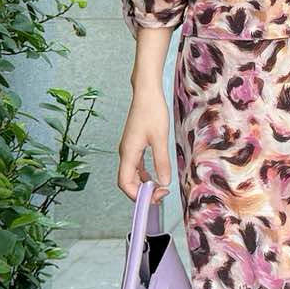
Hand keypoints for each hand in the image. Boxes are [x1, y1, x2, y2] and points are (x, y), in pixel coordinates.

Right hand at [118, 87, 173, 201]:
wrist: (147, 92)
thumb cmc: (152, 111)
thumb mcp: (160, 138)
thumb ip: (162, 161)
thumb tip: (164, 182)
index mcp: (128, 153)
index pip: (125, 183)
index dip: (138, 195)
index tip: (156, 196)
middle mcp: (125, 153)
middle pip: (127, 182)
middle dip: (142, 192)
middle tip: (162, 193)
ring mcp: (128, 149)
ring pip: (131, 175)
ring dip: (143, 184)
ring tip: (160, 187)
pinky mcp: (133, 145)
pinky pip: (135, 166)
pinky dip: (144, 174)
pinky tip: (155, 175)